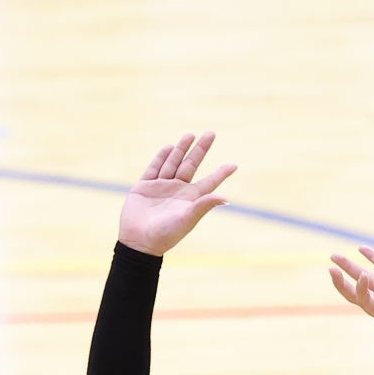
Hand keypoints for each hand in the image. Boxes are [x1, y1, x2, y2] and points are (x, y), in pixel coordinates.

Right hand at [118, 133, 235, 254]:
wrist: (138, 241)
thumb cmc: (165, 234)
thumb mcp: (187, 219)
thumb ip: (203, 206)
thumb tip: (225, 198)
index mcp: (190, 199)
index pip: (209, 182)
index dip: (221, 173)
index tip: (234, 165)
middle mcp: (177, 190)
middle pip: (191, 165)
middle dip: (201, 149)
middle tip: (211, 133)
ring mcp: (161, 187)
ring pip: (173, 163)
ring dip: (181, 149)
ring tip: (190, 135)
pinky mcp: (144, 186)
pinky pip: (154, 168)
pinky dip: (161, 157)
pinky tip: (169, 147)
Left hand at [328, 247, 373, 337]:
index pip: (363, 300)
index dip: (359, 288)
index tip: (365, 276)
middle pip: (356, 290)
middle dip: (342, 280)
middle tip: (330, 268)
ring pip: (365, 275)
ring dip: (350, 267)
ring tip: (334, 256)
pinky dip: (373, 257)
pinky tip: (361, 248)